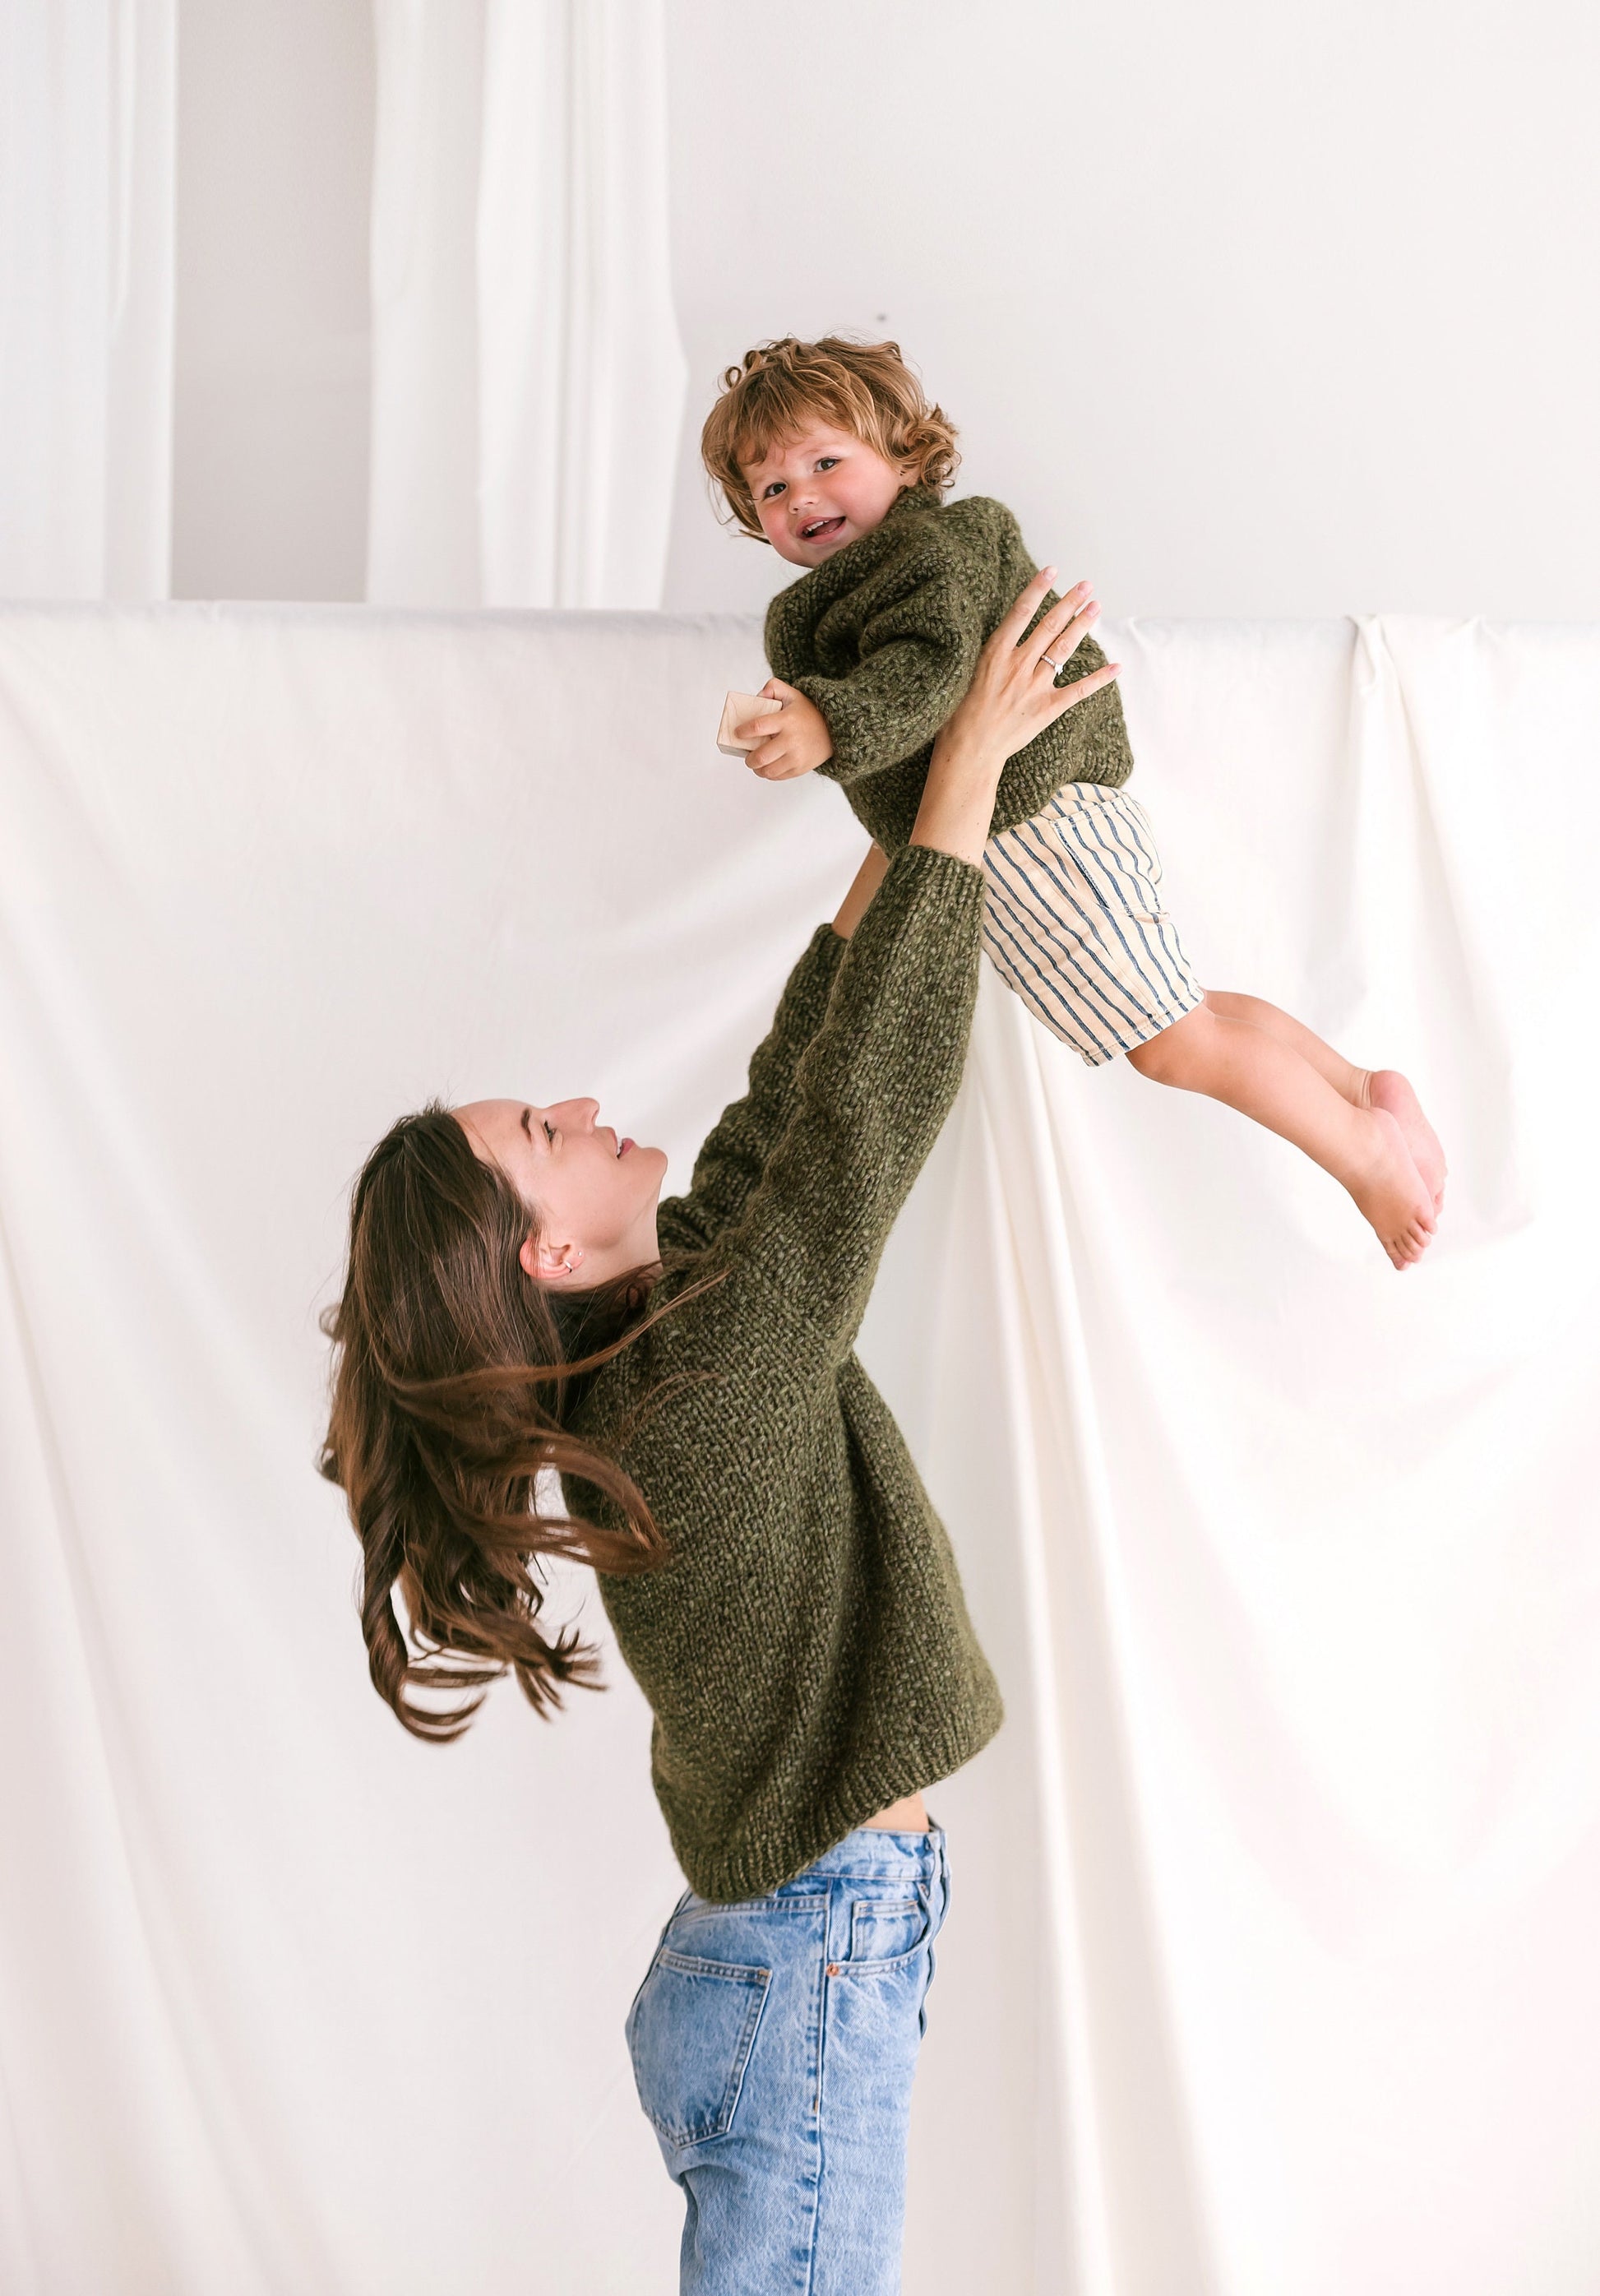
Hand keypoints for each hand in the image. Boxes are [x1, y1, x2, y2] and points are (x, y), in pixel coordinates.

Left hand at [740, 680, 833, 780]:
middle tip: (747, 756)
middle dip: (748, 759)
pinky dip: (769, 774)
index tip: (737, 733)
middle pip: (760, 756)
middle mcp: (791, 740)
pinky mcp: (800, 769)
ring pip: (767, 771)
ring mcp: (796, 757)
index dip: (743, 732)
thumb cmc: (808, 713)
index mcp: (787, 720)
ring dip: (757, 769)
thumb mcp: (793, 694)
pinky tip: (767, 767)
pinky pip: (777, 777)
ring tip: (756, 763)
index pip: (758, 727)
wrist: (834, 732)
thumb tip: (757, 697)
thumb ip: (773, 687)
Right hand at [909, 569, 1120, 866]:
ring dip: (1082, 625)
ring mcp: (1034, 686)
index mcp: (995, 652)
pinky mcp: (1047, 709)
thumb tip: (999, 636)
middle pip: (1050, 624)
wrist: (968, 751)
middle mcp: (1018, 664)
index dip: (1038, 588)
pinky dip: (1099, 679)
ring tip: (1096, 607)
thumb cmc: (958, 716)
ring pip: (1064, 648)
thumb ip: (987, 654)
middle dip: (1070, 602)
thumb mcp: (964, 674)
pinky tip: (1116, 667)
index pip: (1021, 610)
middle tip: (1087, 585)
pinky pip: (1079, 690)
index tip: (1052, 569)